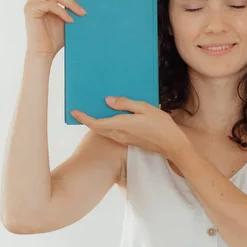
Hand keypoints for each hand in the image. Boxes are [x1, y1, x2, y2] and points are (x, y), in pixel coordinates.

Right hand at [24, 0, 86, 56]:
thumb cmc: (55, 39)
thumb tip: (90, 1)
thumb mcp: (67, 19)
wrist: (44, 54)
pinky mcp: (31, 10)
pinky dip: (63, 12)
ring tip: (82, 14)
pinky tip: (70, 21)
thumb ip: (71, 9)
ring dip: (72, 3)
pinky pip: (51, 5)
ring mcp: (33, 3)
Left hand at [70, 96, 188, 159]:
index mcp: (121, 125)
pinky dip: (106, 126)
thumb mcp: (145, 108)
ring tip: (94, 111)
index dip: (83, 118)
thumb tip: (108, 101)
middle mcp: (119, 134)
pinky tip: (111, 118)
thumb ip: (125, 104)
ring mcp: (123, 139)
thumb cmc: (161, 125)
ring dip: (97, 123)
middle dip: (87, 120)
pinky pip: (112, 133)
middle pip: (97, 128)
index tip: (74, 112)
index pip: (96, 123)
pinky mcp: (128, 141)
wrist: (172, 145)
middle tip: (81, 109)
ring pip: (104, 131)